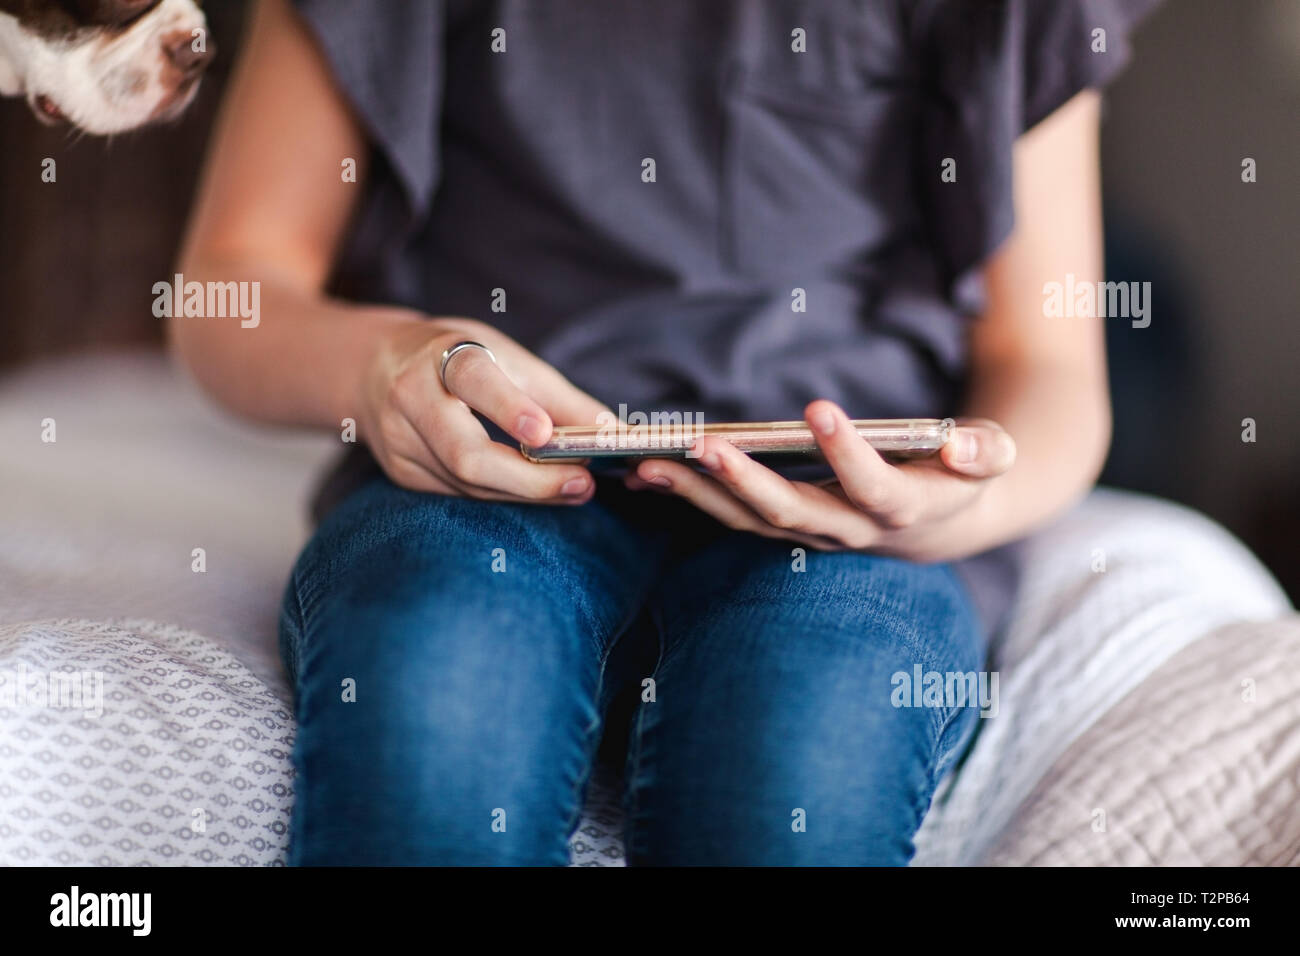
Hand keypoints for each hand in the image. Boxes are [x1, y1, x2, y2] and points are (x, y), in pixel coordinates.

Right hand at [358, 317, 608, 502]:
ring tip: (573, 488)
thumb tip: (615, 435)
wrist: (377, 365)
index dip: (509, 408)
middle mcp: (411, 398)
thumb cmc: (459, 356)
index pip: (473, 380)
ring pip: (467, 483)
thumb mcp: (508, 357)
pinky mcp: (402, 473)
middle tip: (581, 483)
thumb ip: (561, 398)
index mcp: (440, 354)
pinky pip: (460, 495)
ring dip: (526, 493)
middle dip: (529, 479)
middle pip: (466, 454)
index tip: (545, 434)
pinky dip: (503, 495)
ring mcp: (401, 441)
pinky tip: (535, 492)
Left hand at [626, 401, 1016, 560]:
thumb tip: (966, 447)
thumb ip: (986, 452)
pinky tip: (649, 470)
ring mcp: (811, 533)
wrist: (940, 523)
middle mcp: (850, 531)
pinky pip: (732, 517)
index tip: (820, 408)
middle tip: (703, 443)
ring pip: (749, 521)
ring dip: (699, 493)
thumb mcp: (991, 458)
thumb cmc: (962, 476)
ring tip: (650, 462)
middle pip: (791, 512)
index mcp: (903, 508)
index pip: (873, 487)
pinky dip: (693, 496)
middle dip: (745, 480)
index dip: (849, 454)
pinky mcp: (785, 527)